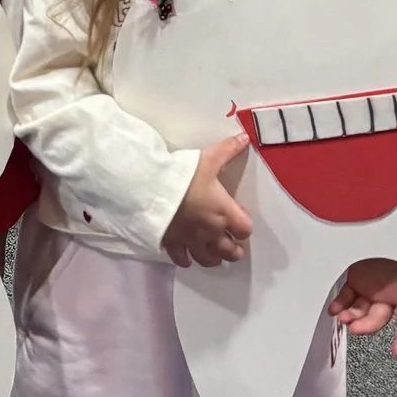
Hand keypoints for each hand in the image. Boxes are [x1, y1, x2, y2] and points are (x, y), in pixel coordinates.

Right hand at [162, 141, 251, 267]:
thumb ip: (228, 150)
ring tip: (214, 254)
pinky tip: (187, 256)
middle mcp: (211, 231)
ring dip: (214, 258)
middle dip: (233, 249)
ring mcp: (191, 241)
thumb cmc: (183, 176)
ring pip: (208, 259)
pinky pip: (182, 259)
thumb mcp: (208, 159)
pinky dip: (186, 259)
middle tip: (233, 246)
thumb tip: (245, 137)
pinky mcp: (173, 244)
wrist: (151, 190)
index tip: (239, 218)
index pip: (245, 229)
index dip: (244, 226)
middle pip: (230, 251)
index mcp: (223, 212)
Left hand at [332, 257, 396, 354]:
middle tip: (355, 328)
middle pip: (378, 317)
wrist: (382, 221)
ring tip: (342, 317)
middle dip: (366, 325)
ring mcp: (371, 287)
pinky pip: (347, 297)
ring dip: (351, 317)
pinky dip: (340, 304)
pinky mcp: (356, 280)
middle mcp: (388, 292)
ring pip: (360, 310)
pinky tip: (334, 308)